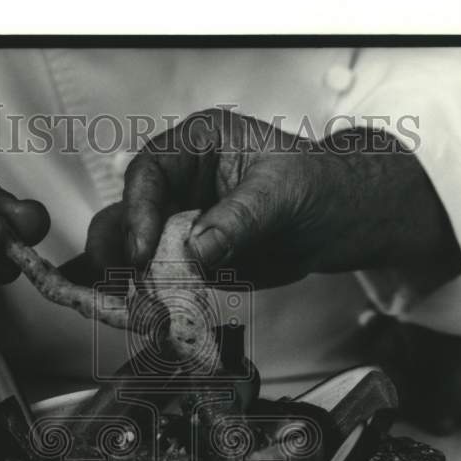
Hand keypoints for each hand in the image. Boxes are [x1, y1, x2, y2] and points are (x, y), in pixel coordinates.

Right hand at [86, 107, 460, 285]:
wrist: (340, 220)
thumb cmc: (316, 184)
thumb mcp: (282, 193)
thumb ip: (239, 219)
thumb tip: (198, 250)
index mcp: (195, 145)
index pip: (149, 173)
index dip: (138, 211)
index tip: (141, 250)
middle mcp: (178, 183)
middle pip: (125, 213)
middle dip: (120, 250)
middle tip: (127, 282)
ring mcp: (178, 223)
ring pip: (129, 250)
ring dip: (128, 281)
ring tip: (133, 307)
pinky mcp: (186, 260)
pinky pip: (154, 279)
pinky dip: (145, 298)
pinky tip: (136, 314)